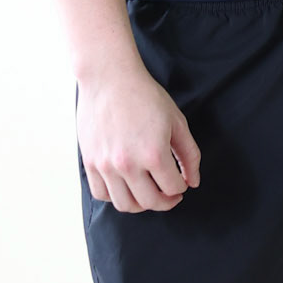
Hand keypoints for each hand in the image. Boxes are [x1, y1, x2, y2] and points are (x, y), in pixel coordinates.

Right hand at [78, 60, 201, 211]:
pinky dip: (116, 196)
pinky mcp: (90, 162)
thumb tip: (193, 182)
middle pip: (150, 202)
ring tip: (149, 193)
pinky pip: (101, 194)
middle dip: (166, 202)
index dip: (182, 187)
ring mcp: (106, 165)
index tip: (181, 181)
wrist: (109, 77)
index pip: (173, 188)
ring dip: (141, 204)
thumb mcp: (176, 121)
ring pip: (125, 205)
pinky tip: (126, 186)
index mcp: (153, 153)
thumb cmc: (145, 96)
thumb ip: (189, 154)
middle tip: (170, 195)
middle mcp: (128, 164)